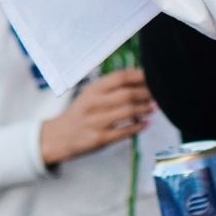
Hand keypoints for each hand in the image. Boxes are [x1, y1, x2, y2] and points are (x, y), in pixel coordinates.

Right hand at [38, 67, 154, 165]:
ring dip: (144, 109)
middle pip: (127, 94)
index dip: (139, 76)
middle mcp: (93, 104)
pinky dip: (138, 127)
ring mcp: (96, 122)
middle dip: (146, 94)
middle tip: (157, 95)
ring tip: (153, 108)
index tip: (152, 76)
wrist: (58, 136)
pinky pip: (124, 131)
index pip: (119, 77)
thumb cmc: (80, 113)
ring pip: (128, 112)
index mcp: (92, 89)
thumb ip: (111, 87)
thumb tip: (140, 78)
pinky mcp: (100, 139)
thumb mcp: (90, 94)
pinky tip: (146, 124)